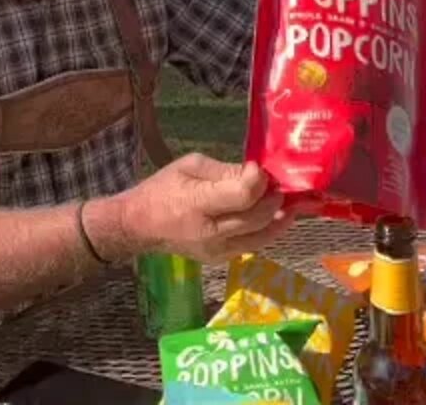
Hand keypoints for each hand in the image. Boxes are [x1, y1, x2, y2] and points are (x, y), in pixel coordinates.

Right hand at [117, 155, 292, 262]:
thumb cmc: (163, 189)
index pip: (243, 195)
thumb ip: (224, 170)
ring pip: (262, 237)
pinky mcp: (220, 260)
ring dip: (279, 218)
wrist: (139, 225)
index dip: (258, 179)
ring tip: (286, 202)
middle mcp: (209, 232)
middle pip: (257, 217)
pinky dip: (266, 230)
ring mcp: (216, 250)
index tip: (257, 168)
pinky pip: (252, 245)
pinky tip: (271, 217)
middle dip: (274, 197)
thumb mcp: (189, 166)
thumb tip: (255, 173)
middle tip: (276, 183)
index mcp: (197, 203)